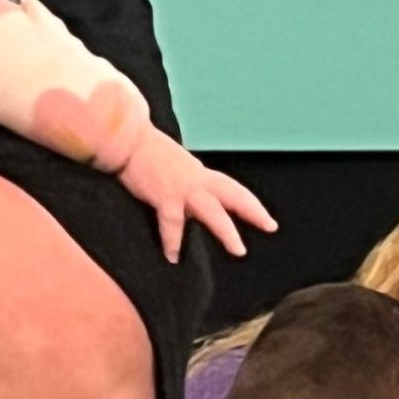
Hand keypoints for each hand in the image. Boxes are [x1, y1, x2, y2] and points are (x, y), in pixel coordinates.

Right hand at [117, 129, 277, 262]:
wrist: (127, 141)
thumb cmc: (150, 154)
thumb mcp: (179, 169)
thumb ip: (192, 186)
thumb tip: (199, 207)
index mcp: (202, 175)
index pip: (233, 190)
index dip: (252, 205)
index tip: (269, 221)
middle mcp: (198, 181)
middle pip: (233, 196)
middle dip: (253, 211)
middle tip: (271, 226)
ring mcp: (183, 189)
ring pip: (212, 212)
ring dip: (226, 231)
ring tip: (239, 251)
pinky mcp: (163, 196)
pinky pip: (172, 223)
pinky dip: (172, 241)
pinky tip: (173, 257)